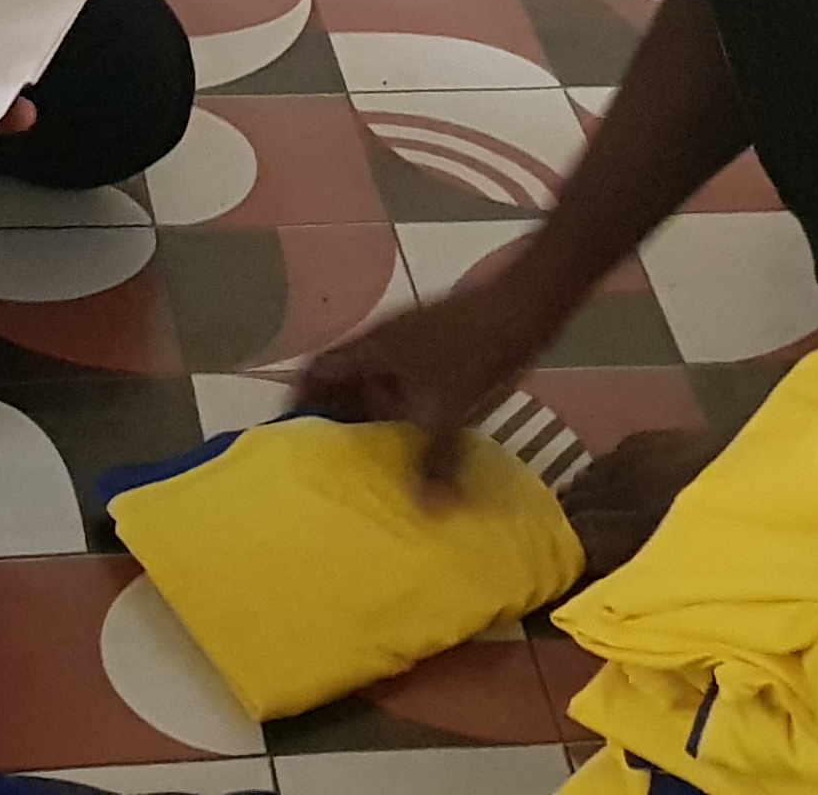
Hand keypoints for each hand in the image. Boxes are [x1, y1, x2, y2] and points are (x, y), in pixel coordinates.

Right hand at [294, 275, 571, 493]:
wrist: (524, 308)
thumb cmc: (474, 354)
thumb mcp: (449, 413)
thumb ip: (432, 462)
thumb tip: (424, 510)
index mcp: (371, 350)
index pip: (316, 371)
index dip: (299, 398)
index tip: (293, 432)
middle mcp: (382, 343)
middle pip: (343, 379)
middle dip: (335, 413)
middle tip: (331, 456)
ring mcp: (410, 341)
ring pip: (376, 380)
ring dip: (370, 411)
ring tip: (368, 453)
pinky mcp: (436, 347)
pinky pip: (404, 381)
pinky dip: (400, 406)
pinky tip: (416, 435)